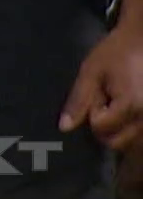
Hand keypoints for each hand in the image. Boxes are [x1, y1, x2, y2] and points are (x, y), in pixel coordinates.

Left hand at [61, 22, 142, 150]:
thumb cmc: (117, 53)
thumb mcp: (92, 72)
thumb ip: (79, 100)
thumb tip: (64, 128)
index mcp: (131, 105)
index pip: (101, 128)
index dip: (92, 114)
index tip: (97, 97)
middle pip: (118, 143)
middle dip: (105, 130)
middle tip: (105, 106)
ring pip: (133, 145)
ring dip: (120, 133)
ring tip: (118, 109)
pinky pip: (142, 138)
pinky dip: (133, 133)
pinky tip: (126, 115)